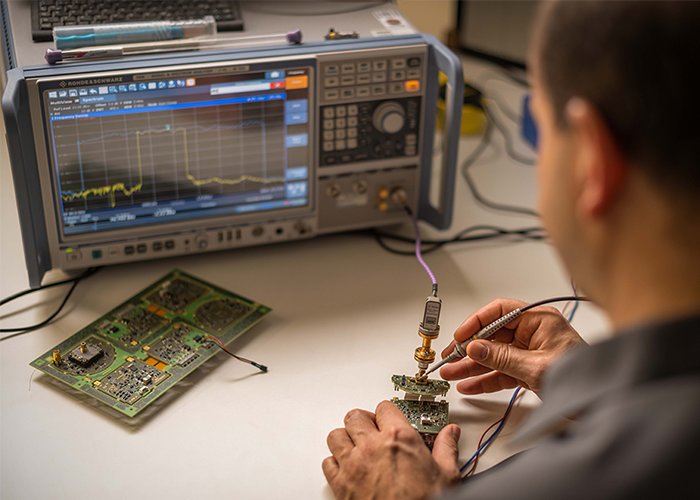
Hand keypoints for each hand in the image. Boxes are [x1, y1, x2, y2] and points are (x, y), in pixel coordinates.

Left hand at [323, 401, 461, 499]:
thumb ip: (445, 448)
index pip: (384, 407)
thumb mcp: (446, 475)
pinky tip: (348, 468)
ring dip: (346, 439)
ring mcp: (353, 465)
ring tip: (357, 447)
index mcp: (399, 438)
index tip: (391, 420)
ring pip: (336, 436)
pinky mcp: (341, 485)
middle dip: (364, 421)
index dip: (388, 413)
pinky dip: (335, 463)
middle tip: (373, 430)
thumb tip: (450, 434)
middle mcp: (372, 446)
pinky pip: (327, 463)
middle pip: (355, 416)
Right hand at [440, 298, 585, 396]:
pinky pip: (502, 371)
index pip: (501, 311)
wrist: (602, 403)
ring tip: (452, 373)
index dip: (477, 321)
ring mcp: (531, 352)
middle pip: (493, 335)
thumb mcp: (536, 367)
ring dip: (472, 366)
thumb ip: (502, 357)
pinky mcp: (530, 370)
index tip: (461, 335)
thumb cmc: (583, 378)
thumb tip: (475, 348)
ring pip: (494, 355)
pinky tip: (469, 384)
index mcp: (540, 320)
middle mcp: (534, 333)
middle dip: (470, 348)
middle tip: (451, 357)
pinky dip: (486, 378)